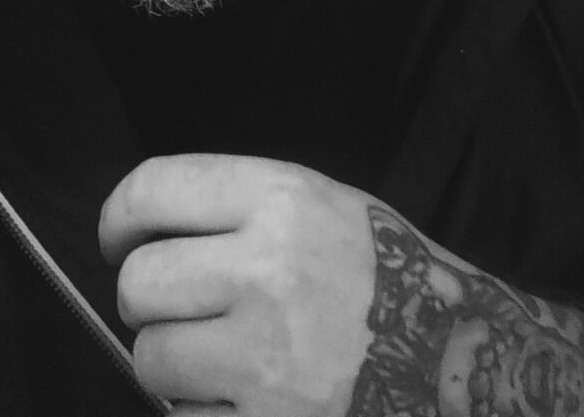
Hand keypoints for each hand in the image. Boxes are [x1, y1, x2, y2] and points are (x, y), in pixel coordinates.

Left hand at [98, 154, 377, 416]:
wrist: (466, 358)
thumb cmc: (388, 275)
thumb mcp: (326, 203)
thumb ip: (242, 204)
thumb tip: (149, 225)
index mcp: (283, 198)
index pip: (153, 189)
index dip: (118, 218)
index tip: (117, 239)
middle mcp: (268, 269)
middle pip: (139, 281)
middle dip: (146, 298)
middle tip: (177, 307)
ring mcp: (267, 357)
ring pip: (150, 357)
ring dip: (171, 362)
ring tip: (218, 357)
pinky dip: (201, 413)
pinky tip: (244, 397)